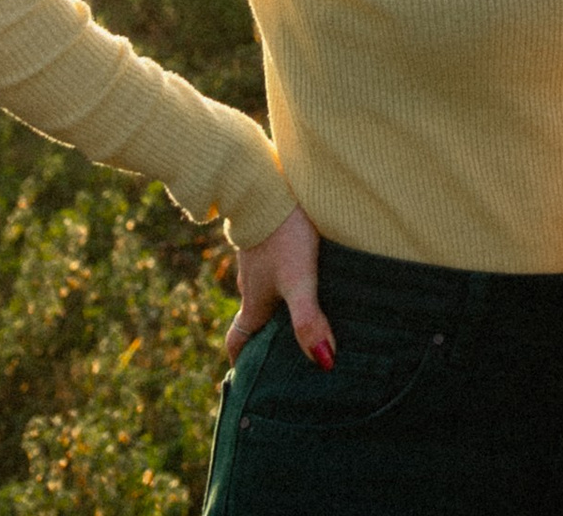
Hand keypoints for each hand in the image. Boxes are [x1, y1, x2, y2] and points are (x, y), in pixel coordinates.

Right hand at [225, 203, 331, 368]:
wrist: (266, 183)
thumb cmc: (283, 236)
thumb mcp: (299, 280)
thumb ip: (309, 320)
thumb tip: (324, 362)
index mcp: (253, 302)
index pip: (238, 342)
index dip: (242, 362)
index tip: (250, 379)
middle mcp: (251, 283)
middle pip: (255, 317)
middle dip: (268, 334)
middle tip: (292, 347)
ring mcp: (258, 257)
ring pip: (266, 288)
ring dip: (281, 302)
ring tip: (311, 308)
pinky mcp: (269, 234)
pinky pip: (275, 261)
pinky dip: (287, 272)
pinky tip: (312, 265)